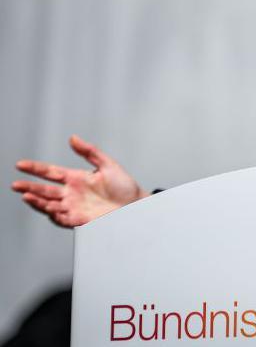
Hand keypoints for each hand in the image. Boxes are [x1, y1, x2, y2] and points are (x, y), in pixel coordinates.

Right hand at [10, 135, 148, 226]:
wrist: (136, 204)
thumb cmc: (124, 186)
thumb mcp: (107, 164)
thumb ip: (89, 151)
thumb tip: (73, 138)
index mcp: (76, 178)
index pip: (50, 172)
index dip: (35, 169)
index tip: (21, 165)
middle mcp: (71, 193)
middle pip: (45, 190)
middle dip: (29, 187)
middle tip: (16, 184)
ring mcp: (74, 207)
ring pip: (50, 204)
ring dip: (38, 201)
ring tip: (27, 196)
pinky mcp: (80, 219)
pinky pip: (63, 218)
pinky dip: (54, 214)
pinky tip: (48, 209)